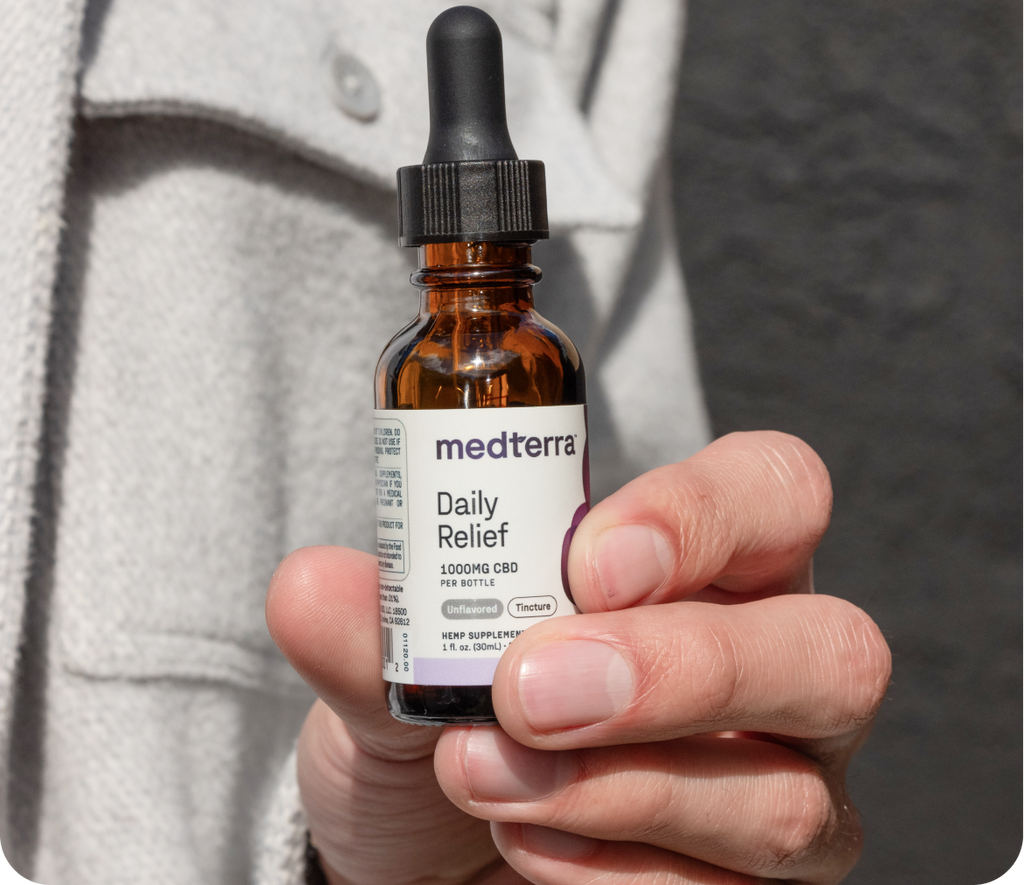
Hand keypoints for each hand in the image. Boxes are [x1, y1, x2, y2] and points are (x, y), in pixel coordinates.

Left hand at [266, 431, 889, 884]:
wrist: (430, 856)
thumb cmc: (441, 724)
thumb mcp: (395, 668)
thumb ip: (376, 628)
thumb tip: (311, 585)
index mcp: (711, 565)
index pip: (776, 494)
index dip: (704, 515)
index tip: (587, 561)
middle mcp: (775, 670)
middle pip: (832, 650)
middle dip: (681, 671)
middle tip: (532, 689)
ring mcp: (780, 789)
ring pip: (783, 800)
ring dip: (612, 787)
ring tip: (481, 773)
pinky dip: (608, 873)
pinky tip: (523, 847)